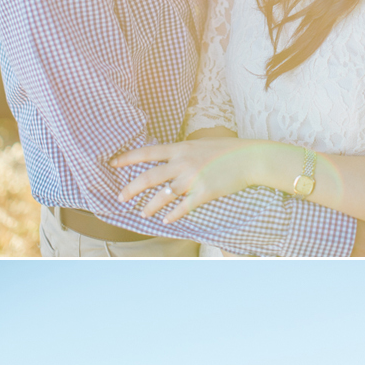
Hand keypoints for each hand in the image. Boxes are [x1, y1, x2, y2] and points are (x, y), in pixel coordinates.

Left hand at [111, 139, 261, 223]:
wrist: (251, 158)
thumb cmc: (228, 150)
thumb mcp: (201, 144)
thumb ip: (184, 151)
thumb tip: (170, 158)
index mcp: (180, 148)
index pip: (147, 152)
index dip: (128, 158)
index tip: (113, 163)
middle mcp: (182, 162)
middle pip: (149, 176)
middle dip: (131, 188)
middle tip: (120, 198)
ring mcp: (192, 178)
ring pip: (163, 195)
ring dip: (150, 206)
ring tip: (142, 214)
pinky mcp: (204, 192)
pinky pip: (183, 207)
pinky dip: (173, 215)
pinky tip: (166, 220)